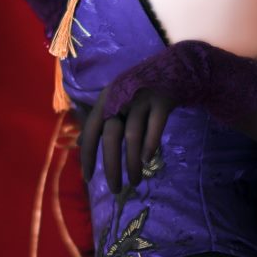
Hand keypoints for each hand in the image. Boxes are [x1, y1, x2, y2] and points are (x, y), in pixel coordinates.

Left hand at [80, 42, 256, 191]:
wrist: (175, 67)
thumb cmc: (142, 90)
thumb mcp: (117, 101)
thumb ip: (101, 121)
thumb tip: (80, 143)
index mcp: (107, 98)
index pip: (92, 129)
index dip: (88, 154)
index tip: (87, 179)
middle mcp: (121, 97)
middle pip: (111, 136)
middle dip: (111, 166)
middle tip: (115, 189)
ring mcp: (142, 98)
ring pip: (132, 135)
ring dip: (132, 162)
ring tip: (136, 181)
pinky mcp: (163, 100)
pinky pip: (155, 127)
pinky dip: (150, 145)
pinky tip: (147, 161)